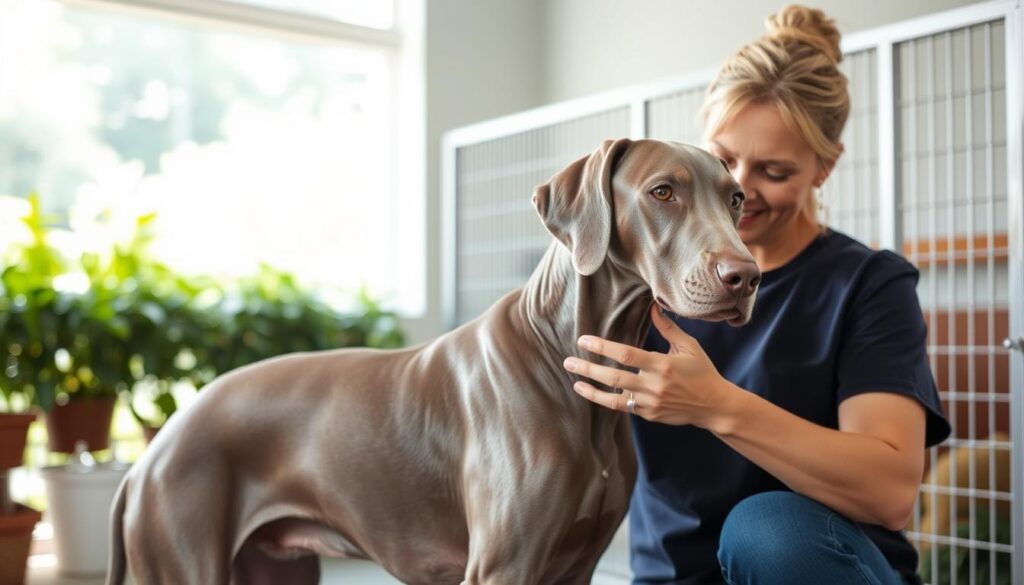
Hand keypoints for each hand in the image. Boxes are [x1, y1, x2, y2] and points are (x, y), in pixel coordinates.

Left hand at [562, 304, 737, 427]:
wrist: (714, 406)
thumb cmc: (702, 372)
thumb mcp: (689, 347)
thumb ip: (668, 328)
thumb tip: (652, 306)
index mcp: (662, 364)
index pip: (625, 354)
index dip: (602, 347)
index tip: (584, 340)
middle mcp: (654, 385)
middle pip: (613, 377)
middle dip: (588, 368)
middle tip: (568, 361)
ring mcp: (650, 403)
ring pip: (613, 399)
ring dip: (591, 390)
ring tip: (575, 382)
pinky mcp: (649, 415)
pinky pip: (623, 407)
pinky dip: (606, 400)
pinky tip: (592, 392)